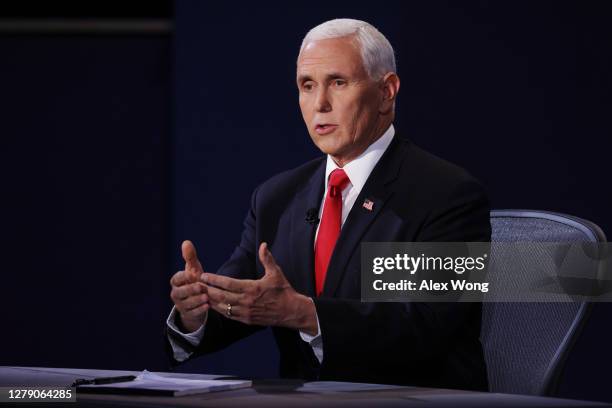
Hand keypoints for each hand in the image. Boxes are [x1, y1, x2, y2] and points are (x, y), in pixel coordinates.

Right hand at [169, 240, 209, 331]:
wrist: (196, 301)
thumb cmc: (194, 281)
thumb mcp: (193, 269)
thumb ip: (190, 257)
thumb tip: (186, 242)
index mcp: (176, 282)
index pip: (177, 278)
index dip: (184, 277)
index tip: (192, 274)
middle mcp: (176, 293)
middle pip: (180, 292)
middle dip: (191, 289)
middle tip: (202, 287)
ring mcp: (181, 305)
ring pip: (187, 303)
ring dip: (197, 300)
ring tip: (207, 297)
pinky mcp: (187, 314)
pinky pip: (192, 313)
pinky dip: (200, 309)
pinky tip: (208, 306)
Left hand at [201, 242, 317, 334]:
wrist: (291, 312)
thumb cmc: (283, 291)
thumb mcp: (276, 273)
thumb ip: (267, 259)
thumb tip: (263, 244)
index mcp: (252, 288)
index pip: (228, 284)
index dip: (214, 280)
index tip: (204, 275)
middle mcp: (247, 302)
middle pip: (221, 296)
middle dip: (207, 290)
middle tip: (196, 284)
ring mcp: (245, 313)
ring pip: (222, 307)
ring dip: (210, 301)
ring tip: (200, 294)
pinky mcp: (246, 320)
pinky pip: (228, 315)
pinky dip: (219, 309)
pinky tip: (212, 305)